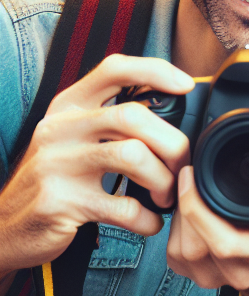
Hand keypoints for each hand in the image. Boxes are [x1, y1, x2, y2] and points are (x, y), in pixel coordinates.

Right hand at [0, 55, 192, 274]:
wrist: (7, 226)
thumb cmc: (56, 179)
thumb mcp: (73, 138)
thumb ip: (111, 121)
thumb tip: (171, 113)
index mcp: (68, 107)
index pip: (113, 69)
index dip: (155, 71)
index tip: (185, 85)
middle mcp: (60, 129)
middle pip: (133, 117)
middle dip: (172, 143)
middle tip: (180, 167)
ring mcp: (57, 164)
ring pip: (132, 156)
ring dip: (163, 180)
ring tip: (165, 196)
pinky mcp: (61, 202)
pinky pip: (123, 207)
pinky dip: (147, 219)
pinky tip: (149, 222)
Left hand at [166, 159, 248, 289]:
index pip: (225, 244)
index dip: (199, 209)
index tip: (192, 174)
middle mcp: (241, 274)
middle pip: (196, 244)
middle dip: (186, 205)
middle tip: (188, 172)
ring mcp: (214, 279)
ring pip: (182, 248)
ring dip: (180, 216)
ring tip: (190, 190)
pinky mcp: (192, 276)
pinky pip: (175, 252)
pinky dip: (177, 227)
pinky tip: (190, 212)